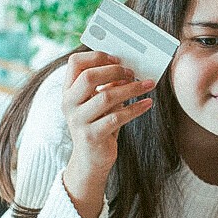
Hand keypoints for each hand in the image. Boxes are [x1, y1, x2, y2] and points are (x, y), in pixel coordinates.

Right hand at [60, 51, 155, 217]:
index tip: (117, 59)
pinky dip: (135, 108)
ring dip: (131, 89)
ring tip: (148, 85)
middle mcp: (69, 104)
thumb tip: (128, 67)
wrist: (90, 160)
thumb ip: (107, 85)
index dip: (97, 56)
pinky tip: (148, 104)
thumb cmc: (98, 125)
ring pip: (106, 96)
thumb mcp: (99, 103)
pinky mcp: (92, 136)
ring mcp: (78, 121)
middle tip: (133, 72)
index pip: (75, 63)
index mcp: (68, 91)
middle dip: (115, 71)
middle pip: (89, 77)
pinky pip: (117, 118)